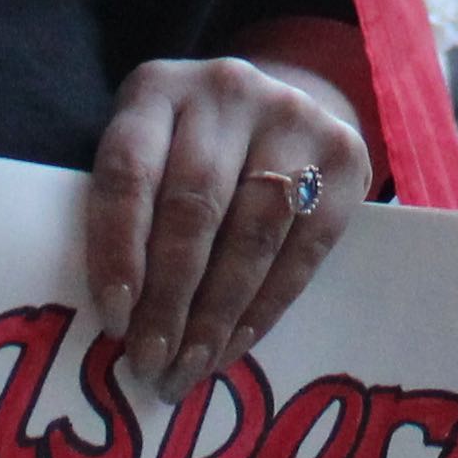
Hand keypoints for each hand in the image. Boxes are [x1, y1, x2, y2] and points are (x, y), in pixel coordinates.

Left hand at [85, 52, 366, 414]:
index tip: (114, 321)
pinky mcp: (343, 156)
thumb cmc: (188, 151)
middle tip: (152, 364)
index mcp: (157, 89)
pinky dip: (266, 306)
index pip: (129, 172)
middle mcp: (226, 92)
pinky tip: (235, 344)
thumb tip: (118, 321)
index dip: (118, 250)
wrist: (282, 106)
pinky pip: (304, 248)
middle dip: (170, 299)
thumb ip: (129, 211)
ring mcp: (292, 118)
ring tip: (191, 367)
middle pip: (194, 207)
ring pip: (252, 234)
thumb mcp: (147, 153)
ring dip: (217, 315)